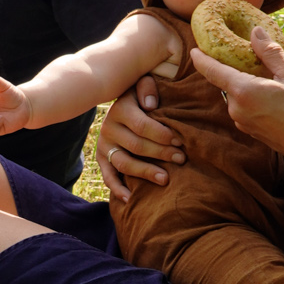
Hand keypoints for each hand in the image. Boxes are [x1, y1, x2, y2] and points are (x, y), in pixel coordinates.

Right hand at [96, 78, 184, 201]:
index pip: (142, 126)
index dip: (161, 135)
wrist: (123, 101)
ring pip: (124, 163)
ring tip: (166, 179)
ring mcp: (104, 145)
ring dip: (145, 172)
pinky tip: (130, 199)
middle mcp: (109, 128)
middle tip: (181, 158)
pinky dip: (117, 189)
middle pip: (136, 146)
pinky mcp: (102, 159)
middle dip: (161, 153)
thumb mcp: (143, 83)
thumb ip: (147, 87)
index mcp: (121, 109)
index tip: (180, 140)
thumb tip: (151, 104)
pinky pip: (108, 176)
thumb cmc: (143, 95)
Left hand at [188, 29, 283, 175]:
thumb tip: (255, 32)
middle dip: (234, 67)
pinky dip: (249, 95)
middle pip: (225, 81)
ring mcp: (240, 120)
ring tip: (266, 75)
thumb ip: (270, 52)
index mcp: (243, 91)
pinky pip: (242, 105)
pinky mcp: (247, 128)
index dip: (201, 58)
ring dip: (245, 82)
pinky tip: (268, 92)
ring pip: (236, 93)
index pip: (212, 71)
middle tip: (248, 55)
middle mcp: (236, 107)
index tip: (194, 49)